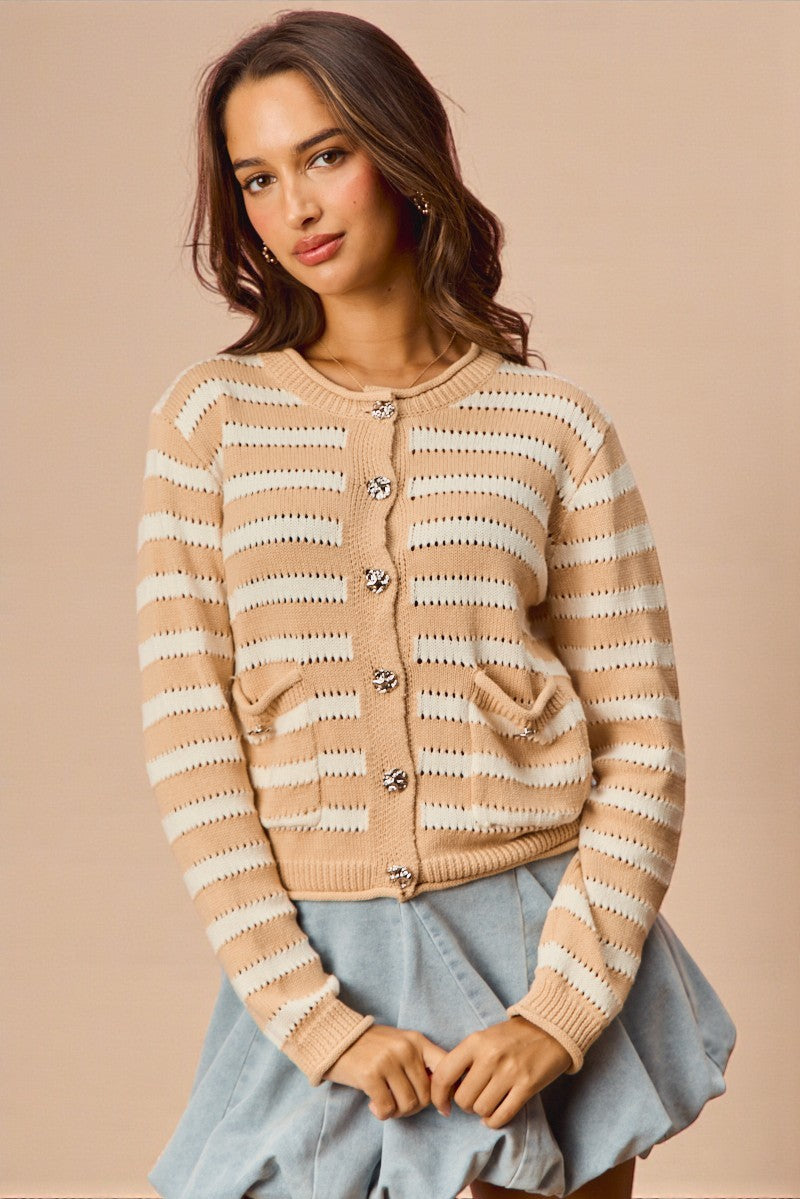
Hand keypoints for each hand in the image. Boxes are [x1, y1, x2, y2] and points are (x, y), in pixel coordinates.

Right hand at [321, 1023, 447, 1119]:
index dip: (446, 1093)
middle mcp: (405, 1049)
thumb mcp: (399, 1045)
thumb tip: (441, 1096)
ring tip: (386, 1104)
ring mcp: (388, 1061)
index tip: (442, 1108)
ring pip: (408, 1104)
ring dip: (397, 1112)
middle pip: (426, 1094)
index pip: (445, 1067)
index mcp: (416, 1040)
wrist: (335, 1037)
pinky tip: (373, 1105)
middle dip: (414, 1108)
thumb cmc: (370, 1046)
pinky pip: (387, 1108)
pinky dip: (382, 1113)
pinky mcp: (370, 1075)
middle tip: (399, 1105)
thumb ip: (419, 1063)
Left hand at [429, 1015, 571, 1128]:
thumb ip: (466, 1058)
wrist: (550, 1029)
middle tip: (473, 1098)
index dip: (438, 1095)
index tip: (441, 1105)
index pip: (444, 1074)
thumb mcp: (484, 1037)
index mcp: (475, 1041)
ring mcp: (510, 1072)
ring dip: (482, 1111)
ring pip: (481, 1109)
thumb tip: (447, 1088)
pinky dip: (494, 1121)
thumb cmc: (512, 1036)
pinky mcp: (527, 1086)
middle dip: (465, 1104)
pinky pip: (502, 1116)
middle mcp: (490, 1057)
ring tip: (488, 1102)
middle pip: (463, 1099)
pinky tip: (495, 1114)